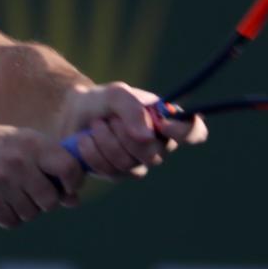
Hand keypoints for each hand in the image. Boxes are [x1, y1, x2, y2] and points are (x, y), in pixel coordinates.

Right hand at [0, 124, 85, 227]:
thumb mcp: (20, 146)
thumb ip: (49, 167)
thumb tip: (74, 200)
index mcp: (32, 142)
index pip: (69, 168)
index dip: (72, 183)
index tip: (64, 187)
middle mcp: (19, 160)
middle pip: (51, 200)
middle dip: (44, 202)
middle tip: (29, 191)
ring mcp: (1, 179)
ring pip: (31, 214)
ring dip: (23, 209)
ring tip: (7, 191)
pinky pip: (12, 221)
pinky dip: (7, 217)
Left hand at [61, 82, 207, 177]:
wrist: (72, 114)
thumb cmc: (102, 101)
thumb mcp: (115, 94)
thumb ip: (132, 108)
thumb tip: (148, 137)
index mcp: (167, 122)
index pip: (195, 133)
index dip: (185, 132)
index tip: (161, 124)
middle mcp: (159, 146)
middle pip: (154, 154)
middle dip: (124, 134)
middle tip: (109, 119)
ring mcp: (139, 164)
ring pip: (128, 164)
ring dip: (105, 141)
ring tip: (95, 125)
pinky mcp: (118, 175)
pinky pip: (110, 171)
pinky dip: (93, 152)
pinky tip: (85, 140)